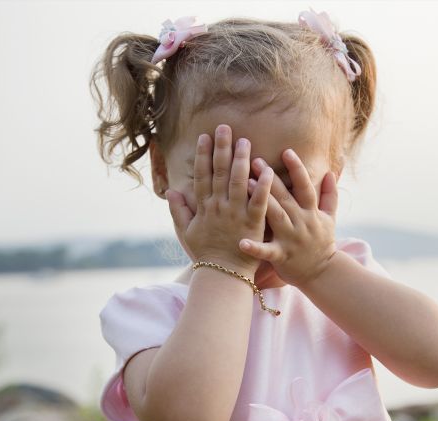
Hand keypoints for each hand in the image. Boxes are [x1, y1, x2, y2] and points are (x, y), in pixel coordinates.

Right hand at [166, 124, 273, 275]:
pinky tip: (267, 170)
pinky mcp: (253, 223)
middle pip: (220, 172)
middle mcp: (219, 207)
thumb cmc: (206, 253)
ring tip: (245, 141)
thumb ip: (178, 210)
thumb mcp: (187, 232)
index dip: (203, 155)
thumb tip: (170, 190)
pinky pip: (259, 201)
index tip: (204, 137)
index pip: (202, 176)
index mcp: (204, 207)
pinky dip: (263, 186)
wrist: (223, 274)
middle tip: (225, 128)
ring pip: (239, 182)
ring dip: (242, 160)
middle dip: (222, 148)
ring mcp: (236, 214)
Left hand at [240, 148, 338, 287]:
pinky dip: (255, 247)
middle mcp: (301, 222)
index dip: (297, 168)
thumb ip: (330, 195)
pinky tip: (241, 242)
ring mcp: (291, 239)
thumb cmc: (321, 243)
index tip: (286, 151)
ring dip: (261, 200)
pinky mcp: (282, 256)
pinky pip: (267, 251)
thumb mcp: (330, 218)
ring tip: (246, 184)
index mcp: (311, 212)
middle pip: (284, 196)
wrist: (321, 274)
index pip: (304, 186)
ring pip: (275, 216)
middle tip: (253, 160)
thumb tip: (330, 173)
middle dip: (270, 178)